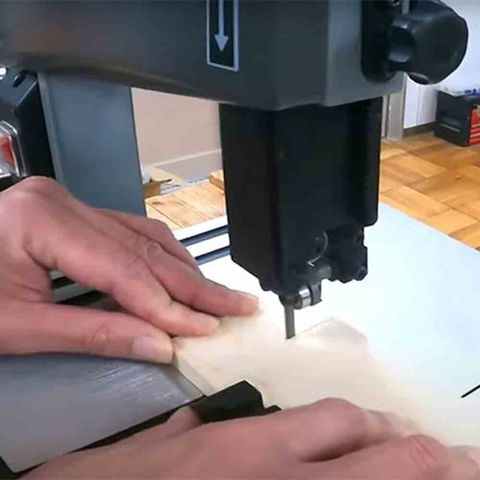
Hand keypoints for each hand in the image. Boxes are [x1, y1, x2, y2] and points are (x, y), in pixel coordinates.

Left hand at [0, 177, 256, 362]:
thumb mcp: (18, 326)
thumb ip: (93, 334)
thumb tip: (157, 345)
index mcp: (42, 219)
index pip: (123, 269)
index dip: (167, 305)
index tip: (204, 329)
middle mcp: (63, 201)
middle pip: (143, 248)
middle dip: (192, 285)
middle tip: (235, 305)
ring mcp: (71, 203)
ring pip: (144, 236)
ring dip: (183, 270)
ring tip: (217, 295)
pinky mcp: (75, 213)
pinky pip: (130, 231)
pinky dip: (160, 257)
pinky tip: (183, 273)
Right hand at [26, 398, 479, 478]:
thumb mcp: (151, 448)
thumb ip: (189, 432)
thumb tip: (202, 426)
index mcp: (244, 448)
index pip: (338, 421)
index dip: (377, 424)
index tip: (396, 428)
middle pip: (381, 459)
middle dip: (427, 457)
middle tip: (460, 458)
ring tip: (459, 473)